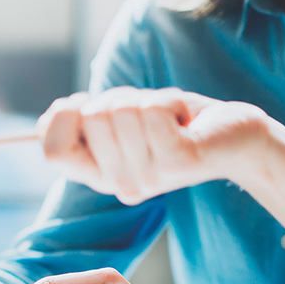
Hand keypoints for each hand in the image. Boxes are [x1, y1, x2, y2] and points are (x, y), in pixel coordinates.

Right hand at [36, 87, 271, 204]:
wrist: (236, 138)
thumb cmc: (176, 124)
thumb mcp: (122, 123)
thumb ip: (85, 123)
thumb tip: (49, 118)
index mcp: (100, 177)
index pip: (53, 151)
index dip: (62, 117)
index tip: (87, 105)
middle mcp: (119, 185)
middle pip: (89, 119)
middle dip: (118, 98)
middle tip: (147, 115)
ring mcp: (148, 177)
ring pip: (121, 110)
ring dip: (148, 99)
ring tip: (170, 118)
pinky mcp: (177, 161)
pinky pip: (152, 111)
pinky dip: (169, 100)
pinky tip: (184, 120)